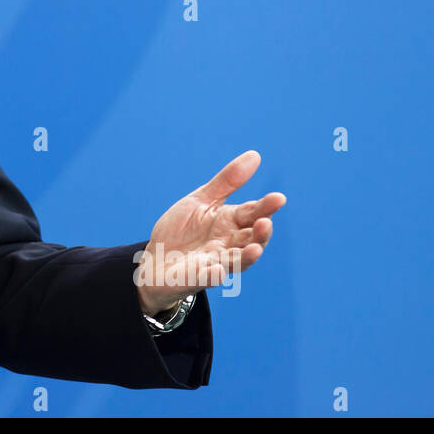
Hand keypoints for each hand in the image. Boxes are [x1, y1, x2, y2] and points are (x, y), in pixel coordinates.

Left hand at [134, 150, 285, 315]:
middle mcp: (228, 244)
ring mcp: (213, 262)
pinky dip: (213, 275)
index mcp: (230, 223)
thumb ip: (227, 182)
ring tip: (254, 250)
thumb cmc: (182, 230)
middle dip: (260, 234)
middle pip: (251, 240)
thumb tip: (255, 155)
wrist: (155, 258)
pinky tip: (217, 270)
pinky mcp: (195, 277)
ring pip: (235, 261)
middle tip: (265, 223)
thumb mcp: (202, 200)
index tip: (279, 198)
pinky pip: (206, 278)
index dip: (266, 207)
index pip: (252, 213)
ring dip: (246, 257)